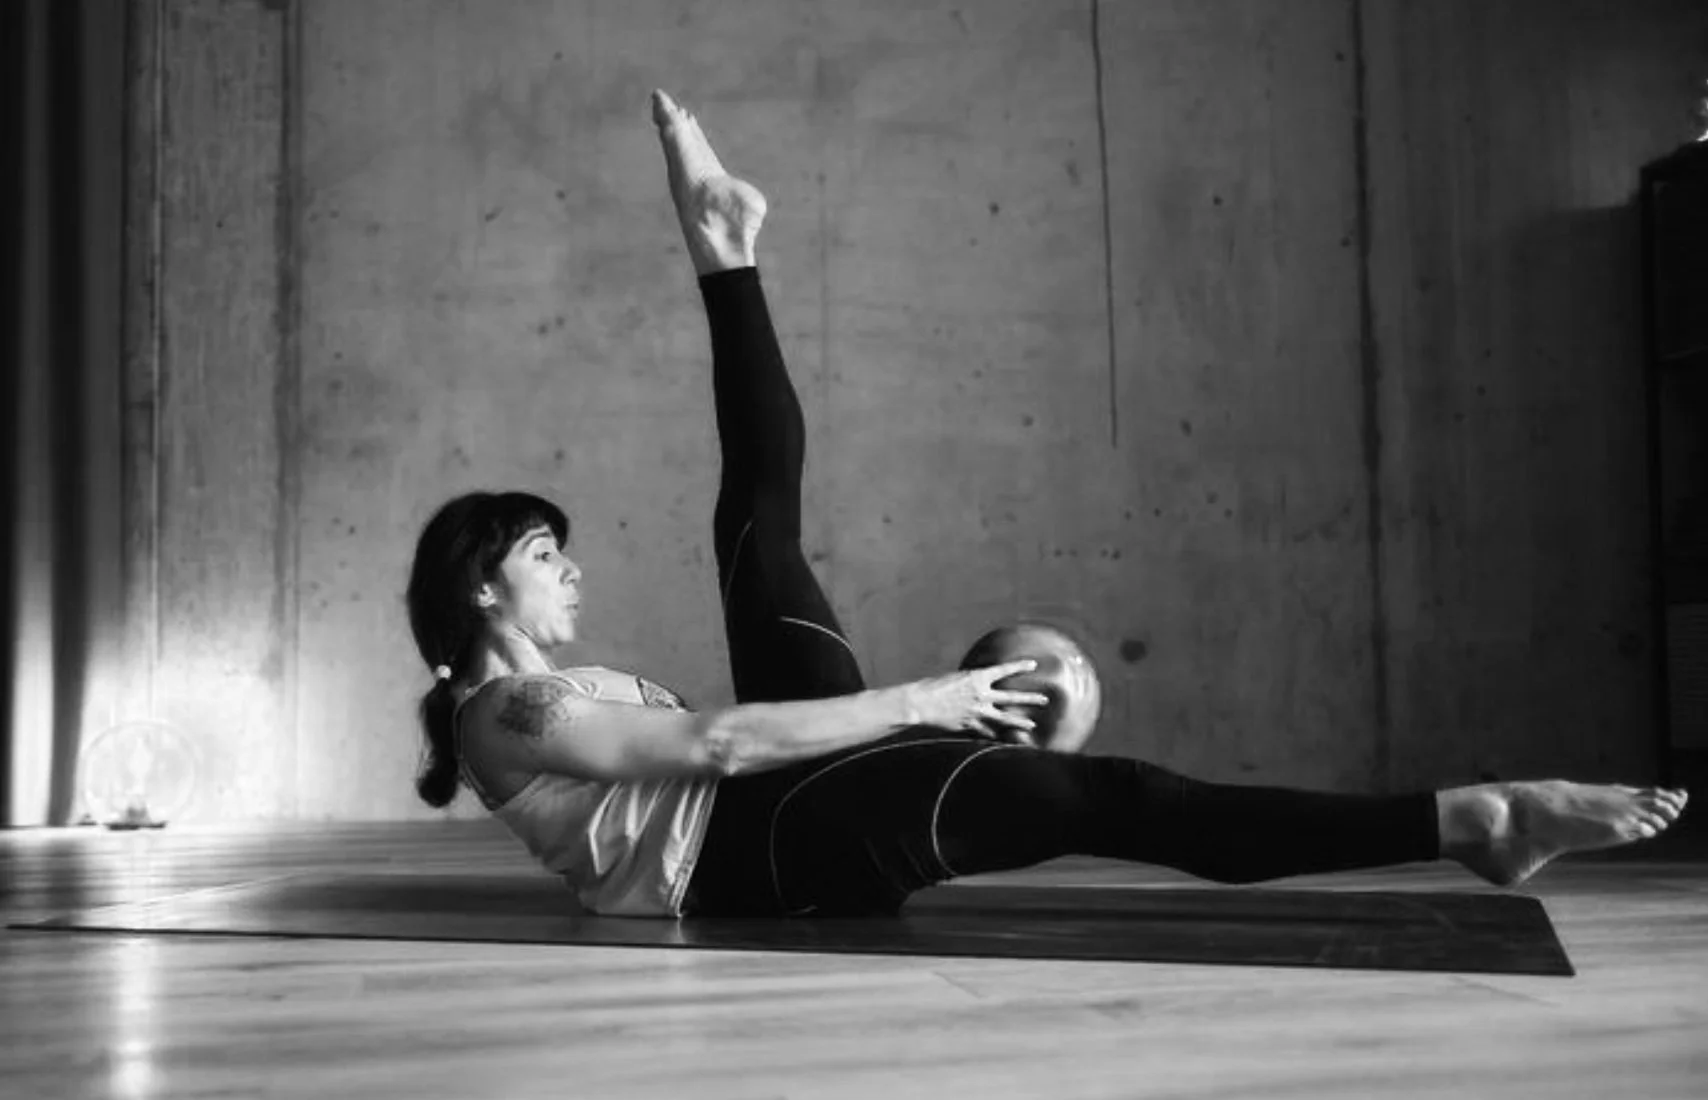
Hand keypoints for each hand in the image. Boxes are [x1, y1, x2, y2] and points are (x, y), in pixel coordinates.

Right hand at [903, 660, 1051, 742]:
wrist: (920, 703)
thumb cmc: (934, 687)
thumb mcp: (957, 678)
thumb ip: (972, 683)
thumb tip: (982, 687)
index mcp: (976, 677)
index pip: (1004, 670)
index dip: (1019, 666)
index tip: (1033, 664)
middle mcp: (980, 694)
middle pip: (1011, 697)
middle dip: (1030, 698)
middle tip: (1045, 699)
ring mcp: (976, 711)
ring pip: (1003, 718)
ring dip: (1019, 721)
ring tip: (1032, 724)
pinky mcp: (969, 724)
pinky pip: (985, 731)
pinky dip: (993, 735)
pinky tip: (1001, 740)